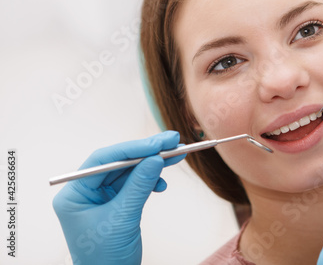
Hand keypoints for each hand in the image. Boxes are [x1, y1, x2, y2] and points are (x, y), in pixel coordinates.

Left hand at [53, 131, 184, 264]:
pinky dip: (150, 181)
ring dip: (152, 166)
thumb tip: (155, 159)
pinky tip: (162, 184)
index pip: (103, 160)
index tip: (157, 144)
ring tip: (175, 157)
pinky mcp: (115, 204)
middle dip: (146, 153)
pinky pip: (134, 184)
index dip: (132, 149)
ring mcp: (101, 197)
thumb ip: (139, 186)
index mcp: (74, 194)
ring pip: (129, 172)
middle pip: (118, 163)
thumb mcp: (122, 219)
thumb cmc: (105, 259)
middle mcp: (85, 192)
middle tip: (172, 142)